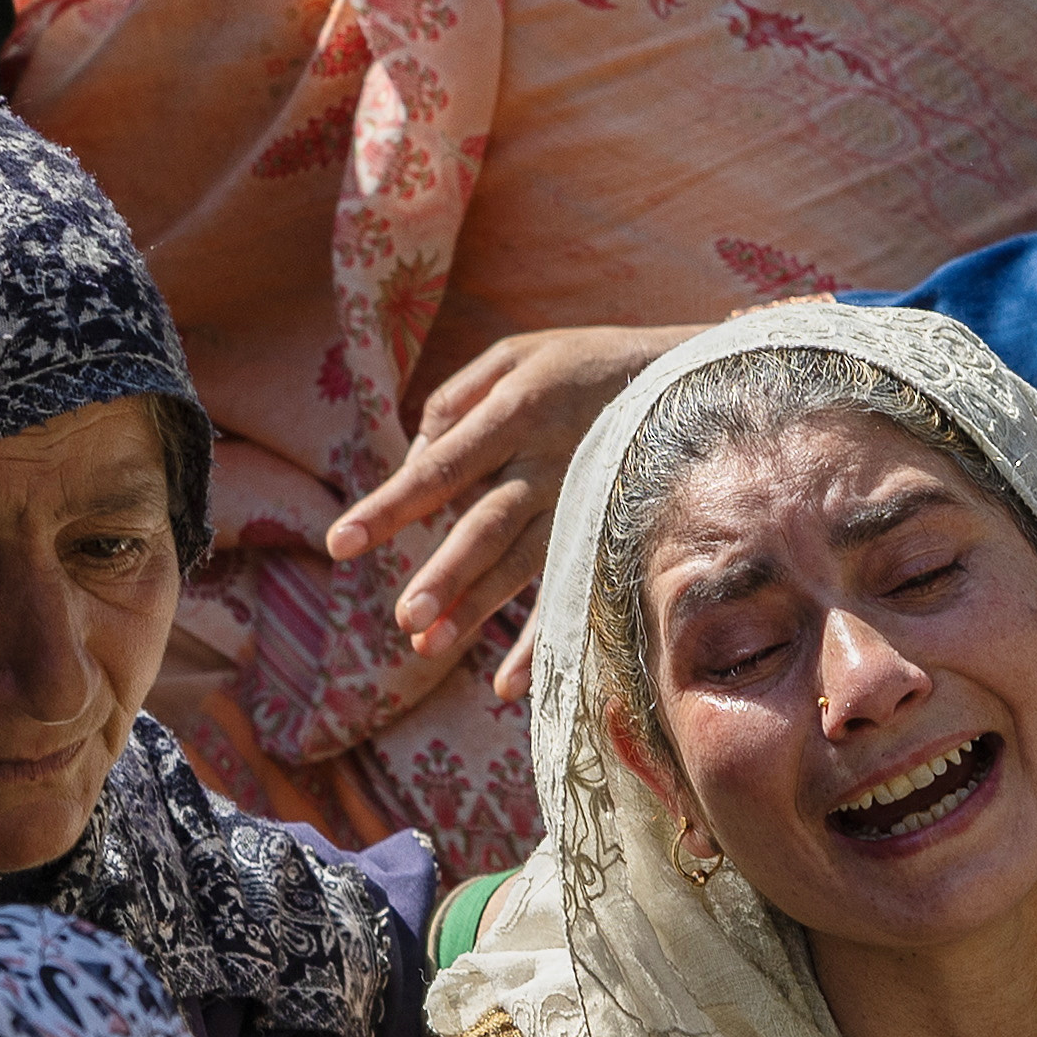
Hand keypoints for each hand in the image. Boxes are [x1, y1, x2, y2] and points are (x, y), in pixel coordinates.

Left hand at [321, 323, 706, 663]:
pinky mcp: (610, 529)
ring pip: (526, 564)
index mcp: (515, 410)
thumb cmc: (585, 364)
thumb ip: (453, 403)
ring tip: (430, 647)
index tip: (339, 543)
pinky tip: (508, 681)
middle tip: (405, 619)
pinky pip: (575, 589)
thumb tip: (413, 463)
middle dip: (447, 573)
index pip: (441, 467)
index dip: (390, 505)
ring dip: (480, 609)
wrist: (697, 376)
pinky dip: (544, 638)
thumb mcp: (517, 355)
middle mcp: (548, 460)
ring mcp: (583, 500)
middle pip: (488, 523)